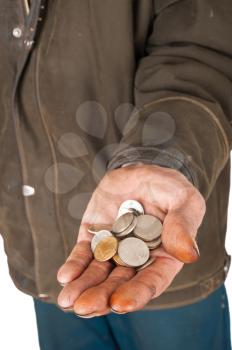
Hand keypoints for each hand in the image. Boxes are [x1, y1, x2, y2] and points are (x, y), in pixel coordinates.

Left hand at [57, 164, 205, 315]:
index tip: (120, 304)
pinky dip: (75, 265)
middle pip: (120, 283)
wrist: (141, 171)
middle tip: (85, 307)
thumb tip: (188, 254)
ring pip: (99, 273)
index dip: (137, 293)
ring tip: (68, 300)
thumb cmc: (169, 187)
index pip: (151, 280)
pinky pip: (84, 254)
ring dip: (83, 287)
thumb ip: (183, 225)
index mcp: (164, 257)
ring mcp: (114, 249)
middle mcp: (137, 259)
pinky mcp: (95, 238)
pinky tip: (65, 276)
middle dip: (102, 296)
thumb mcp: (183, 200)